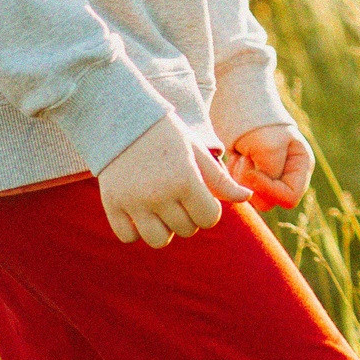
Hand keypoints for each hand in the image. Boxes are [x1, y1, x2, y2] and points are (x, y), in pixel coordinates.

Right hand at [97, 115, 249, 246]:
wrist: (123, 119)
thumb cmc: (167, 136)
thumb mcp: (197, 153)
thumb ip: (221, 180)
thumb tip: (247, 198)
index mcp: (186, 180)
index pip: (209, 218)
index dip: (208, 210)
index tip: (200, 196)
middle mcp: (159, 194)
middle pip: (186, 230)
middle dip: (188, 217)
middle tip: (178, 196)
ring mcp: (133, 201)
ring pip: (158, 240)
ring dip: (164, 229)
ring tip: (160, 209)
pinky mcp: (111, 204)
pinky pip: (128, 237)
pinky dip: (135, 230)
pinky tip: (139, 211)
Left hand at [226, 122, 313, 209]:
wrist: (240, 105)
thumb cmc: (260, 123)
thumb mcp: (270, 146)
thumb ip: (272, 173)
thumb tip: (263, 193)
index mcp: (301, 167)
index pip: (289, 198)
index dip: (269, 191)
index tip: (251, 172)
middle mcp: (287, 175)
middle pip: (268, 202)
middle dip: (253, 184)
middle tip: (246, 158)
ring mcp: (269, 177)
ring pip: (252, 196)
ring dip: (241, 178)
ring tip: (242, 154)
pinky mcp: (251, 175)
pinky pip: (239, 189)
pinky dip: (234, 175)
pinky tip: (236, 156)